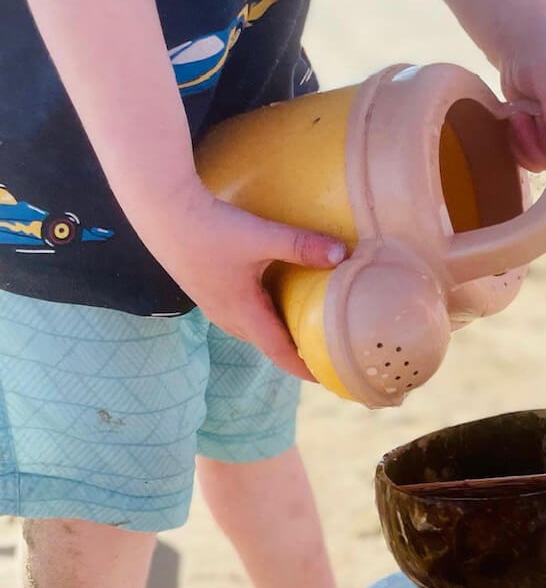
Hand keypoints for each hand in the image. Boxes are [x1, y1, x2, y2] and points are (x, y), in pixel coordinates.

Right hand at [135, 176, 345, 380]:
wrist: (161, 210)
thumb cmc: (209, 228)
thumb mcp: (260, 237)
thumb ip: (301, 246)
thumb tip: (342, 255)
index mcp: (242, 313)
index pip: (279, 352)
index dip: (303, 367)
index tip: (324, 377)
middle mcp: (226, 316)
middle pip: (266, 343)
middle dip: (292, 351)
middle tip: (320, 351)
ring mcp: (212, 304)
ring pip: (250, 329)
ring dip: (274, 333)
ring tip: (299, 328)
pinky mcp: (205, 289)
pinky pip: (238, 313)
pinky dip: (259, 316)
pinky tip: (268, 298)